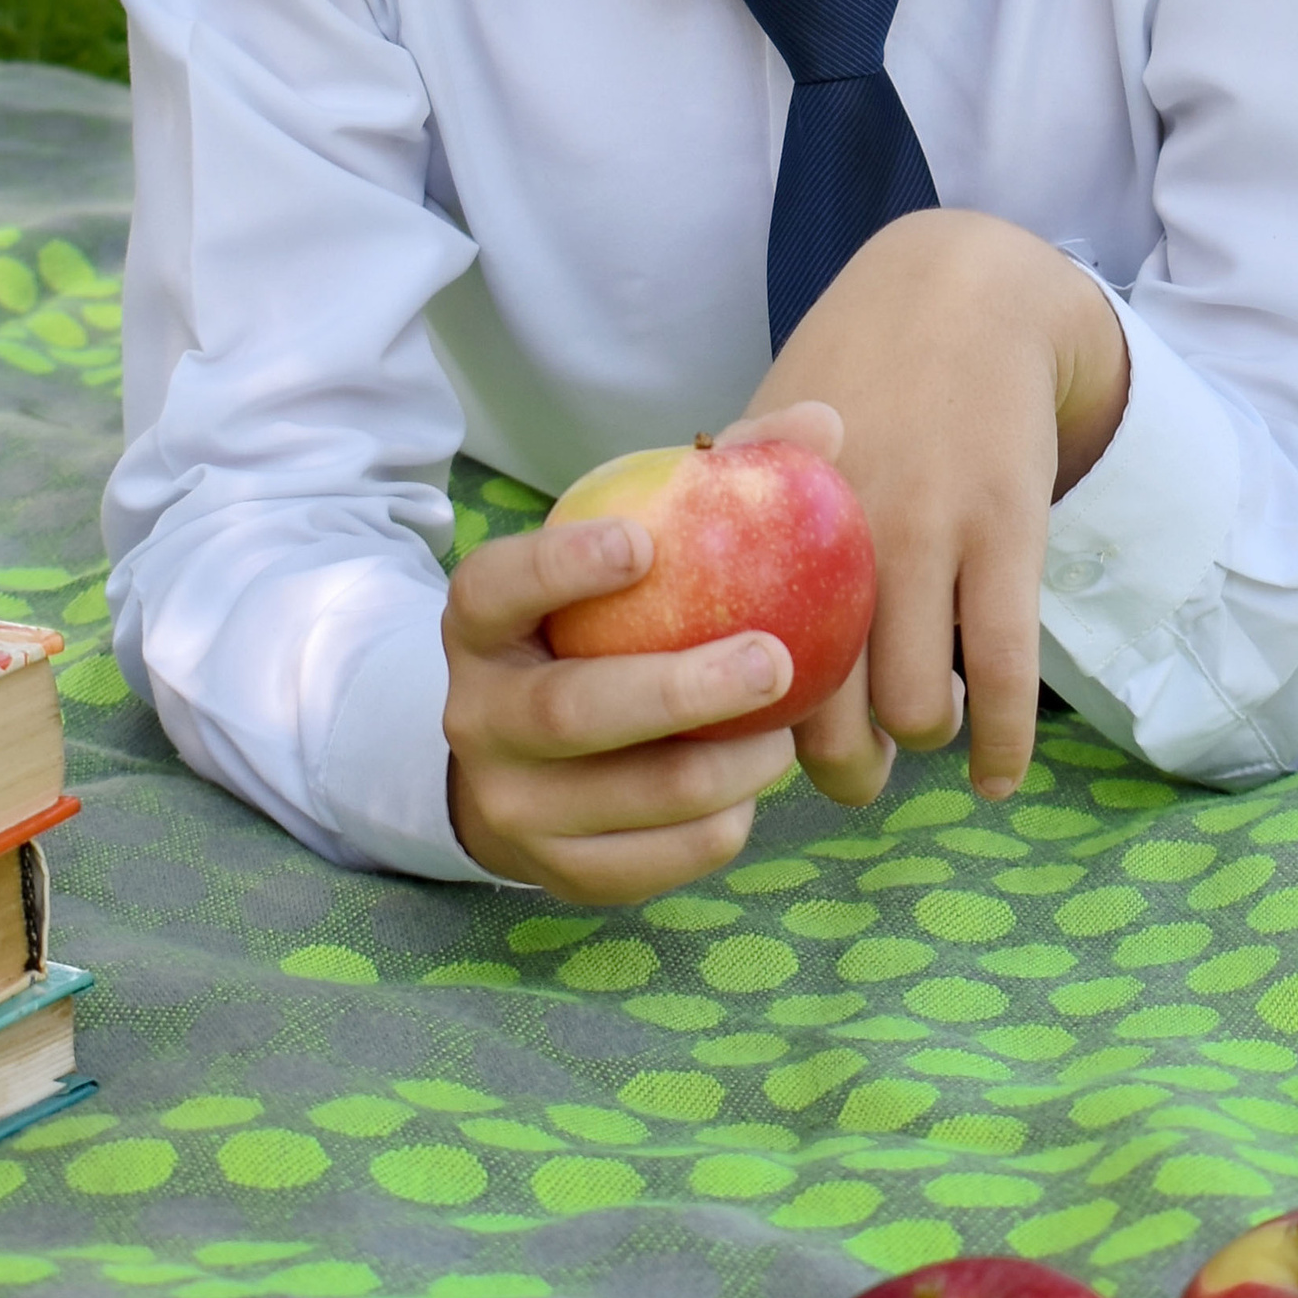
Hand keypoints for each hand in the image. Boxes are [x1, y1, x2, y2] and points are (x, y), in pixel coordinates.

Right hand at [443, 405, 833, 898]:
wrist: (526, 761)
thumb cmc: (603, 629)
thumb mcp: (631, 553)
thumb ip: (718, 485)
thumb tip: (822, 424)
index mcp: (480, 622)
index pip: (495, 585)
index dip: (560, 564)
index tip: (647, 541)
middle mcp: (475, 713)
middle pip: (568, 709)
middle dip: (677, 690)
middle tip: (774, 660)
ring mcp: (508, 800)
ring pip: (616, 798)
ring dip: (717, 772)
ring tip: (782, 740)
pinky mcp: (550, 872)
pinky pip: (639, 864)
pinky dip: (707, 835)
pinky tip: (748, 797)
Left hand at [754, 212, 1129, 808]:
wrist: (964, 291)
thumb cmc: (854, 365)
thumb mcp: (770, 429)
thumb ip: (724, 516)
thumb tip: (669, 619)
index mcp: (764, 513)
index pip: (729, 662)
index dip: (738, 734)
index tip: (753, 754)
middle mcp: (837, 534)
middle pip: (828, 710)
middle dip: (840, 769)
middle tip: (849, 774)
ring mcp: (929, 533)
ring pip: (918, 706)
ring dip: (921, 744)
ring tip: (922, 736)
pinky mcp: (1008, 535)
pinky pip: (1007, 674)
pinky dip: (1004, 747)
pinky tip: (995, 781)